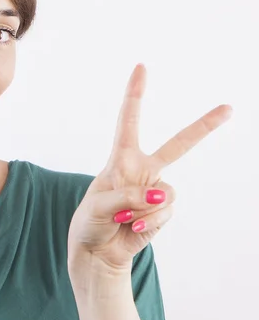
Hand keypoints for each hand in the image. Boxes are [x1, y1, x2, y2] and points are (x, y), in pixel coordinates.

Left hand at [67, 63, 232, 292]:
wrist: (96, 252)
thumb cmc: (89, 223)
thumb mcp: (98, 205)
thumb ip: (127, 197)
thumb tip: (159, 196)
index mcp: (121, 160)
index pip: (128, 122)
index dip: (135, 94)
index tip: (141, 67)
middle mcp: (142, 171)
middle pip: (178, 146)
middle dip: (203, 127)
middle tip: (229, 109)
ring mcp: (154, 192)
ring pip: (165, 193)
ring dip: (142, 209)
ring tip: (122, 218)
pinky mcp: (161, 212)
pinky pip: (164, 212)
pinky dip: (148, 222)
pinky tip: (132, 227)